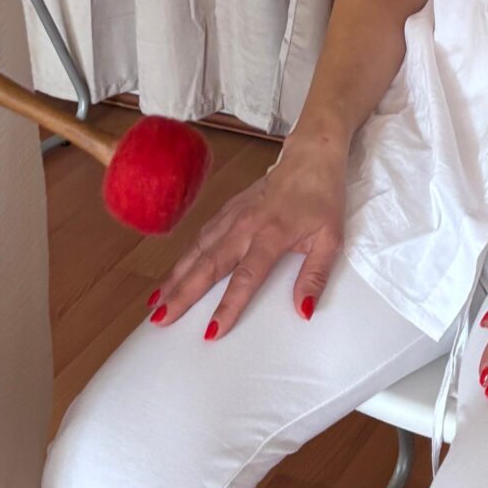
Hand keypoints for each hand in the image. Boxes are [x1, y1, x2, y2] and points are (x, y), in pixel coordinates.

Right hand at [148, 135, 346, 335]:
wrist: (310, 156)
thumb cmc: (322, 198)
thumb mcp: (332, 239)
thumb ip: (315, 276)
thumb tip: (304, 309)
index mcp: (272, 235)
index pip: (246, 277)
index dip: (228, 305)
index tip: (212, 331)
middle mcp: (245, 226)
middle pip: (208, 265)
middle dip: (182, 294)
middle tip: (160, 320)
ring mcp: (232, 217)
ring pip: (197, 251)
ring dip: (175, 278)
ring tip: (155, 303)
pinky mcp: (226, 210)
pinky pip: (200, 237)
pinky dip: (183, 258)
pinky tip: (172, 275)